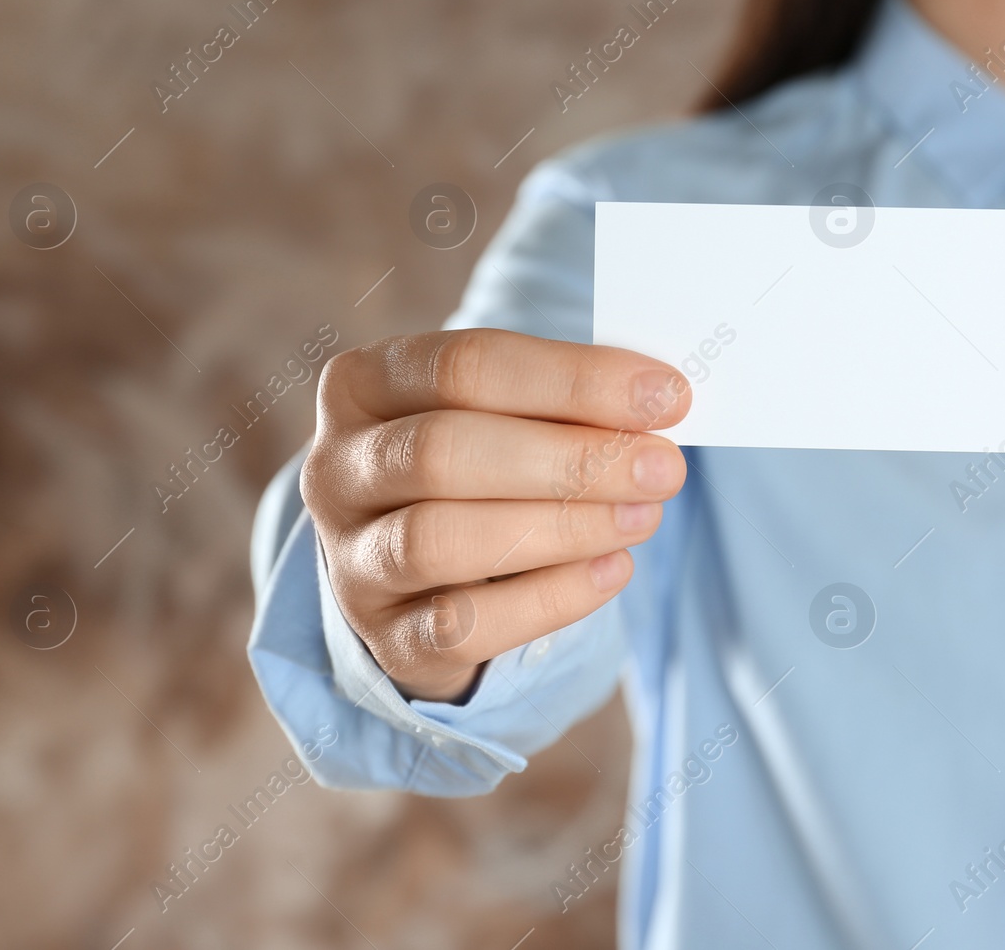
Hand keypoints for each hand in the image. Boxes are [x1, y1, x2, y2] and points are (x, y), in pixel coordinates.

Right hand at [302, 328, 690, 702]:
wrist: (419, 574)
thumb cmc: (480, 468)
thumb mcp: (503, 415)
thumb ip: (562, 403)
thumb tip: (657, 403)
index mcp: (363, 384)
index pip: (464, 365)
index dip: (573, 379)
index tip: (666, 396)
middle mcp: (337, 469)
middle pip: (444, 452)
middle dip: (570, 459)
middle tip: (663, 467)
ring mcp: (351, 560)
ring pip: (441, 539)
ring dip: (562, 526)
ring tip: (643, 516)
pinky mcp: (385, 639)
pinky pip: (464, 623)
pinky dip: (551, 597)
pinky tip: (614, 569)